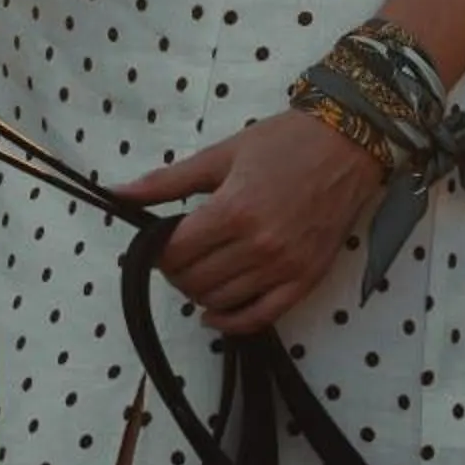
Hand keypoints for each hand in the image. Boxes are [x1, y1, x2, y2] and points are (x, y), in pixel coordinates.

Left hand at [112, 110, 386, 336]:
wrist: (346, 144)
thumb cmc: (283, 142)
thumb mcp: (221, 154)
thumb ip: (168, 180)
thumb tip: (119, 193)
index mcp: (233, 210)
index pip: (177, 252)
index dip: (158, 252)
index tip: (157, 243)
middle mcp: (258, 245)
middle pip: (196, 280)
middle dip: (176, 272)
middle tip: (177, 255)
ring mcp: (284, 267)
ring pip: (222, 301)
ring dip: (199, 293)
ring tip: (198, 272)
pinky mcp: (306, 281)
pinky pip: (260, 317)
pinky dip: (231, 322)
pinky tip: (214, 313)